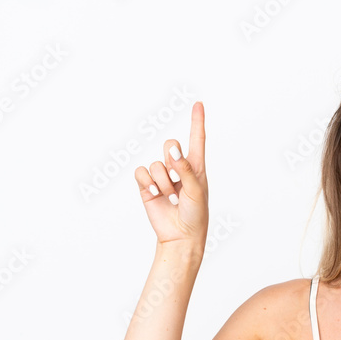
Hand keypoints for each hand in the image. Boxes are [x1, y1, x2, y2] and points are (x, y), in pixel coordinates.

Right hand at [134, 101, 208, 250]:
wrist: (181, 236)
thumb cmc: (196, 214)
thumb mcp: (197, 191)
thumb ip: (186, 169)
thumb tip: (174, 151)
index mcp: (196, 167)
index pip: (196, 139)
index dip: (197, 121)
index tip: (198, 104)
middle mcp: (178, 168)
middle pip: (169, 145)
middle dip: (172, 161)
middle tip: (178, 183)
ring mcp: (162, 176)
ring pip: (156, 164)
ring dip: (164, 182)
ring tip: (172, 198)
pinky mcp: (147, 186)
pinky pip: (142, 173)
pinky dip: (148, 183)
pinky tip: (156, 195)